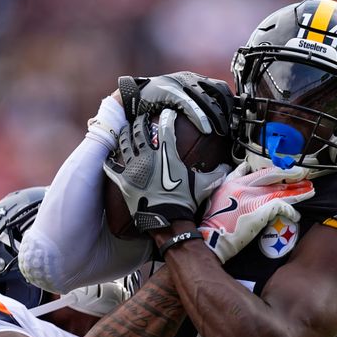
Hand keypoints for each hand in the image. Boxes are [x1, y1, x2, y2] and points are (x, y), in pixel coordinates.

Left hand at [103, 109, 228, 231]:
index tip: (167, 114)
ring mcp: (133, 168)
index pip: (165, 128)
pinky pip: (111, 167)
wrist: (168, 222)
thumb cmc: (185, 202)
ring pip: (124, 144)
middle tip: (140, 118)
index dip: (167, 118)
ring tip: (125, 130)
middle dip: (140, 121)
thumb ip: (216, 173)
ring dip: (124, 134)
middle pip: (139, 131)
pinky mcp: (123, 182)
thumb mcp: (204, 185)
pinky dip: (110, 161)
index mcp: (166, 154)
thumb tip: (227, 168)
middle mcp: (147, 157)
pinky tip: (108, 157)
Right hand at [118, 72, 233, 134]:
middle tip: (235, 128)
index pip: (220, 89)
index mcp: (195, 80)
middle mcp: (190, 78)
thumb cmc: (155, 107)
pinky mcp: (170, 90)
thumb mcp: (179, 104)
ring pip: (206, 98)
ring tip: (224, 132)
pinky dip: (200, 117)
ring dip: (218, 115)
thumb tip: (214, 128)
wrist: (130, 99)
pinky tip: (207, 129)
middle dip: (229, 109)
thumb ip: (195, 110)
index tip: (239, 121)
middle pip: (219, 91)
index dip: (232, 103)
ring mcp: (180, 82)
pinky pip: (190, 104)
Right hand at [198, 163, 314, 261]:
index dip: (277, 171)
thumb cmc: (213, 221)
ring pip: (280, 191)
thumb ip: (231, 181)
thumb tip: (244, 168)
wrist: (209, 238)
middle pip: (273, 177)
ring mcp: (251, 199)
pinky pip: (280, 207)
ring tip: (310, 191)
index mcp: (234, 182)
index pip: (259, 172)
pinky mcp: (258, 211)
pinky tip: (296, 214)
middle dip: (291, 175)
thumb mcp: (218, 194)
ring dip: (297, 191)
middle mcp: (244, 187)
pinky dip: (290, 210)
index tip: (288, 171)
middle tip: (305, 175)